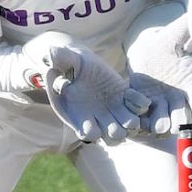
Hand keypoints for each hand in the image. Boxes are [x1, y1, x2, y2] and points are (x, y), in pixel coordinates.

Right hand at [24, 34, 148, 142]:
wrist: (81, 62)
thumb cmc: (68, 63)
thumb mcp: (64, 61)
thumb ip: (59, 61)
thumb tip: (51, 54)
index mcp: (79, 115)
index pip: (87, 134)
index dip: (92, 132)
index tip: (94, 124)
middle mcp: (97, 118)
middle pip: (111, 137)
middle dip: (116, 132)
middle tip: (121, 124)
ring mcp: (112, 110)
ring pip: (126, 128)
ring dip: (131, 124)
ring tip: (133, 118)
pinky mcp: (124, 99)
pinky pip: (136, 107)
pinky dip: (140, 104)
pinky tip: (138, 97)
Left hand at [125, 6, 191, 134]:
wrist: (147, 53)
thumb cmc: (167, 44)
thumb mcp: (177, 33)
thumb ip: (190, 25)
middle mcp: (180, 100)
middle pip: (183, 117)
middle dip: (178, 121)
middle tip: (173, 124)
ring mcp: (162, 106)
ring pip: (163, 123)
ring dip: (159, 125)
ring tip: (154, 126)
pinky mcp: (143, 107)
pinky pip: (142, 118)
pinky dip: (139, 120)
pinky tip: (136, 117)